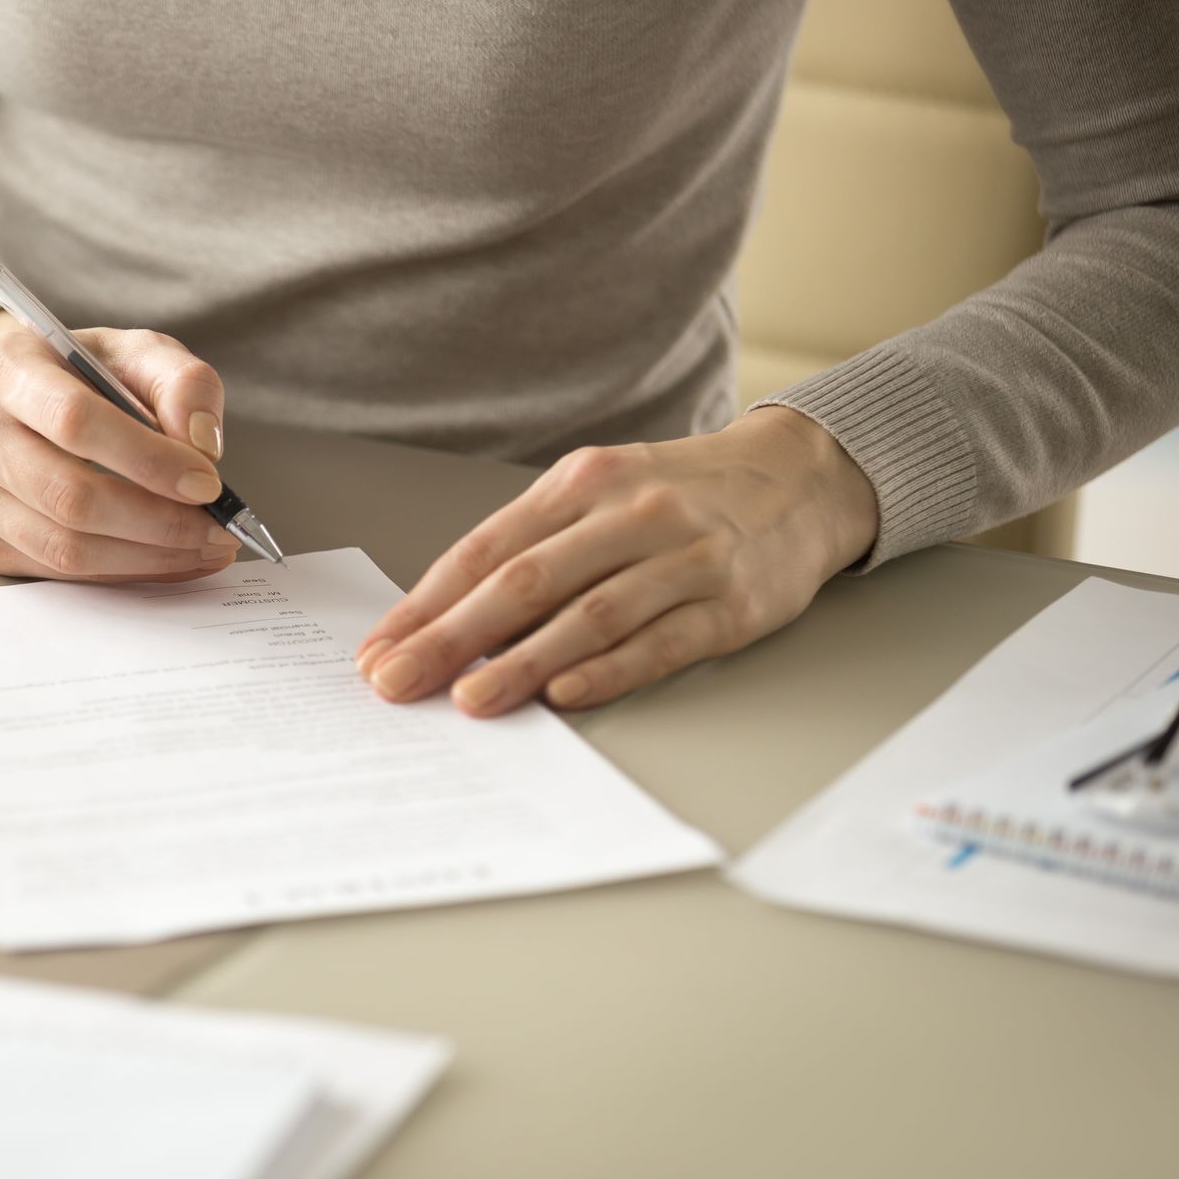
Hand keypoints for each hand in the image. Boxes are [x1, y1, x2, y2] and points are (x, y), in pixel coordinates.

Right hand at [0, 312, 240, 581]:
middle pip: (69, 496)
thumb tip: (202, 446)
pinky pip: (59, 572)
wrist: (14, 399)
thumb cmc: (80, 374)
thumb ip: (181, 382)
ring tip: (205, 547)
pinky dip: (125, 572)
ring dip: (148, 557)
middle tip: (219, 528)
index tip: (208, 483)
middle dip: (159, 521)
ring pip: (65, 547)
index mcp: (5, 367)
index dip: (148, 460)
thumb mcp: (135, 352)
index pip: (75, 422)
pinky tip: (169, 558)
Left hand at [355, 407, 878, 714]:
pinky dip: (608, 670)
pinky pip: (660, 642)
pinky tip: (564, 694)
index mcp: (581, 482)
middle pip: (524, 581)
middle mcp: (629, 513)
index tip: (378, 648)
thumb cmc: (678, 495)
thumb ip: (532, 547)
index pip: (485, 549)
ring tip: (470, 700)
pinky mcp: (731, 604)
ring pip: (588, 615)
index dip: (425, 603)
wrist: (800, 477)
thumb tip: (445, 621)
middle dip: (451, 637)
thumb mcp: (599, 493)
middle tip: (399, 681)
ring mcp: (684, 558)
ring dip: (522, 663)